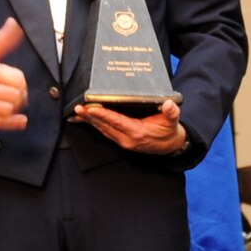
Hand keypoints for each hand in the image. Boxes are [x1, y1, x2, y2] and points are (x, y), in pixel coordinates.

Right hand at [0, 18, 27, 130]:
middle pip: (14, 95)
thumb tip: (15, 24)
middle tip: (18, 91)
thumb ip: (3, 38)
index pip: (16, 79)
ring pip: (7, 110)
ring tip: (15, 101)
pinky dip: (11, 123)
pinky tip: (20, 120)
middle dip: (21, 93)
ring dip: (16, 107)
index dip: (21, 80)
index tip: (17, 79)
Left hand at [73, 98, 187, 154]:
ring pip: (103, 130)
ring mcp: (123, 141)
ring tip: (78, 112)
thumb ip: (171, 112)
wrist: (171, 146)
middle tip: (78, 108)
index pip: (117, 122)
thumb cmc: (169, 131)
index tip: (91, 108)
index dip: (103, 115)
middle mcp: (127, 139)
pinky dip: (95, 125)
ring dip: (90, 121)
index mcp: (137, 132)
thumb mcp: (172, 121)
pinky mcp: (121, 140)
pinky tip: (87, 119)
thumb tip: (169, 104)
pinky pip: (105, 132)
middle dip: (90, 117)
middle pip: (105, 126)